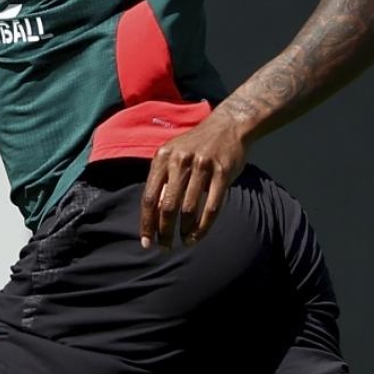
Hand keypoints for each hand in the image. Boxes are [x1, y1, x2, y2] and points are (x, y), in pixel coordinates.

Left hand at [140, 113, 248, 249]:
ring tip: (184, 241)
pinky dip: (203, 227)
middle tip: (166, 247)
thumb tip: (154, 216)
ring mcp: (203, 166)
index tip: (147, 242)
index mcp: (163, 158)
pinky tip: (197, 236)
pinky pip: (211, 207)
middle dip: (164, 232)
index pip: (148, 198)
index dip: (147, 223)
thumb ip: (163, 182)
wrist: (227, 126)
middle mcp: (180, 161)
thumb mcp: (173, 157)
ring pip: (189, 209)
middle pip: (167, 206)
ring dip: (184, 231)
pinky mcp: (223, 172)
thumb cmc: (196, 147)